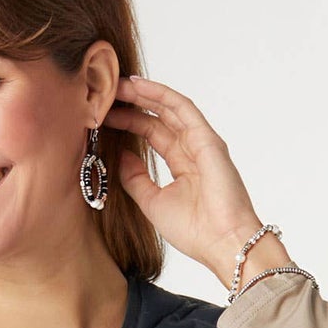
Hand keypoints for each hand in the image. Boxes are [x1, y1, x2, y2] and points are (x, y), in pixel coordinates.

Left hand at [102, 74, 275, 287]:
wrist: (223, 244)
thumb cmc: (195, 231)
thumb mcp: (152, 202)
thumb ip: (135, 178)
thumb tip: (120, 154)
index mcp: (181, 166)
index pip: (151, 135)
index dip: (128, 122)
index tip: (104, 115)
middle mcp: (192, 150)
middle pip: (157, 118)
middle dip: (132, 104)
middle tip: (106, 92)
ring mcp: (201, 142)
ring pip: (168, 108)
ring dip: (143, 94)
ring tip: (117, 83)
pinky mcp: (208, 139)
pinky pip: (182, 109)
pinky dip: (160, 95)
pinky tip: (139, 86)